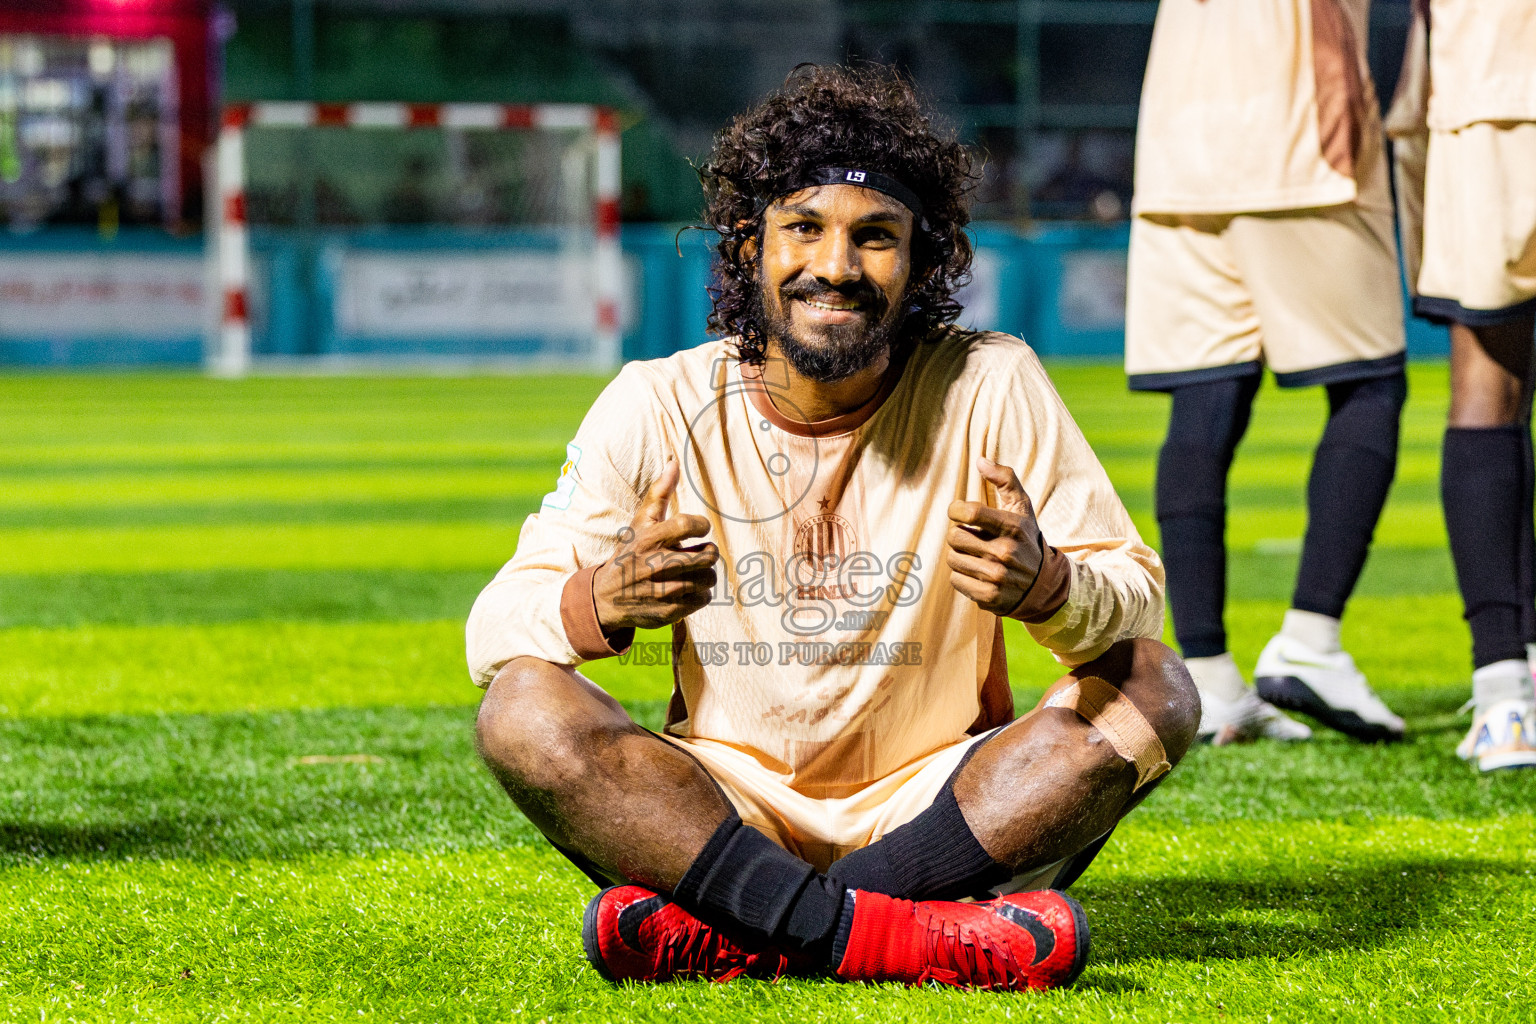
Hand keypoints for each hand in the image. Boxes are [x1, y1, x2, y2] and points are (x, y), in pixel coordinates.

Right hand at [593, 458, 719, 631]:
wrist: (606, 598)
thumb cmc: (630, 552)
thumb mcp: (640, 522)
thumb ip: (660, 493)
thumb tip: (674, 462)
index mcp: (648, 538)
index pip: (687, 524)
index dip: (700, 526)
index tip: (698, 529)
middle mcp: (654, 565)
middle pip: (707, 555)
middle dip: (708, 552)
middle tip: (700, 553)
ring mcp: (661, 590)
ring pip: (709, 578)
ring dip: (705, 574)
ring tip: (693, 572)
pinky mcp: (667, 611)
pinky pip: (703, 599)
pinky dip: (700, 594)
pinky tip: (686, 588)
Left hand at [945, 457, 1043, 615]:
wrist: (1043, 584)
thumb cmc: (1025, 537)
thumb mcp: (1022, 507)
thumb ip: (1004, 478)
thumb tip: (980, 460)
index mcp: (1012, 527)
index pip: (969, 512)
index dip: (956, 509)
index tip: (958, 511)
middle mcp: (1005, 553)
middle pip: (954, 537)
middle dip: (959, 535)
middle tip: (972, 538)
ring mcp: (997, 577)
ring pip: (952, 559)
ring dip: (960, 556)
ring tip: (977, 555)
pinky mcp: (989, 597)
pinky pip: (955, 580)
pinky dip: (962, 576)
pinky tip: (978, 573)